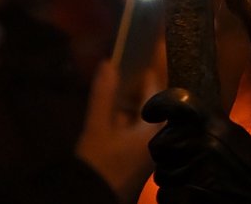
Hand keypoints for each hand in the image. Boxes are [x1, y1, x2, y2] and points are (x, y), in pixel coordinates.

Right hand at [76, 60, 160, 201]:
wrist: (91, 199)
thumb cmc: (98, 164)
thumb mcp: (97, 126)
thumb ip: (103, 94)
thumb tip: (108, 64)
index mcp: (154, 130)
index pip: (157, 94)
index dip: (149, 76)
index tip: (143, 60)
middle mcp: (158, 140)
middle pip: (152, 107)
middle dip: (139, 91)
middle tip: (127, 71)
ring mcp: (149, 152)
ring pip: (144, 121)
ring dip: (131, 107)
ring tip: (118, 88)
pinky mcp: (139, 161)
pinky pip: (138, 134)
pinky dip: (128, 122)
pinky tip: (114, 115)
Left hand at [141, 88, 250, 203]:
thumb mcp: (233, 135)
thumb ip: (205, 125)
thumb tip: (174, 121)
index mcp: (213, 122)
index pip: (173, 102)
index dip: (157, 106)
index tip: (150, 114)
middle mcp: (202, 141)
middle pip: (158, 144)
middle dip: (168, 155)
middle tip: (188, 163)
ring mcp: (195, 169)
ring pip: (161, 174)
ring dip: (174, 180)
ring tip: (198, 183)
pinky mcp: (189, 196)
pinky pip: (165, 196)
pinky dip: (176, 200)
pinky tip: (196, 197)